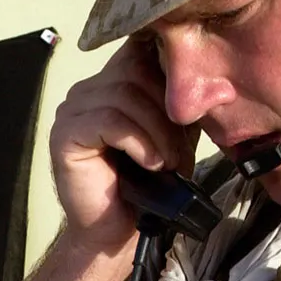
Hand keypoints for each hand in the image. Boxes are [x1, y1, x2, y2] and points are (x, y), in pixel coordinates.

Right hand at [49, 39, 192, 247]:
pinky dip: (138, 141)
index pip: (139, 49)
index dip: (169, 67)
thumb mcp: (174, 133)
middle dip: (167, 108)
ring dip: (157, 130)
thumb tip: (216, 81)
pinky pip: (108, 120)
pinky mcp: (65, 134)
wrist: (118, 231)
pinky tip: (150, 163)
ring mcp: (72, 110)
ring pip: (123, 94)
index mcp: (112, 82)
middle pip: (134, 69)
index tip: (195, 95)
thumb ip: (183, 103)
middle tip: (181, 148)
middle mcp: (88, 90)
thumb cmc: (148, 184)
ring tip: (168, 161)